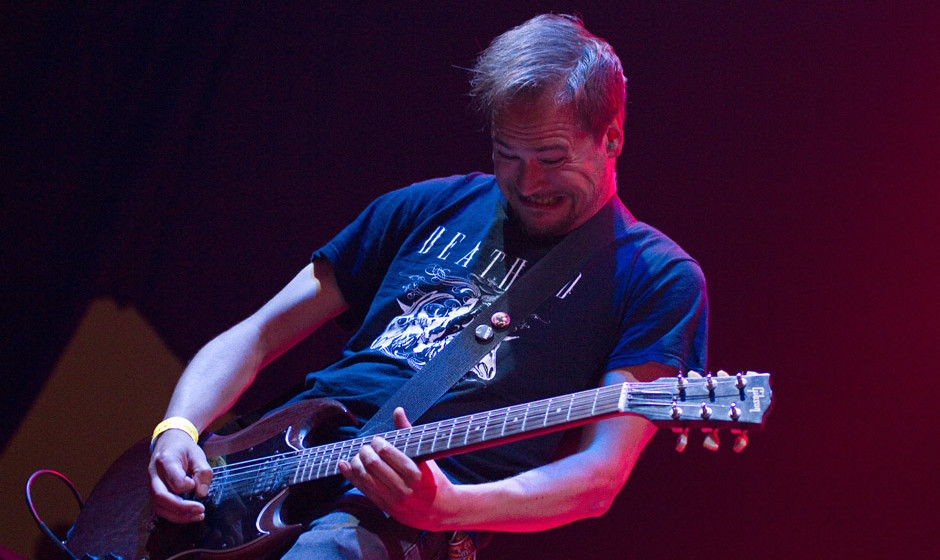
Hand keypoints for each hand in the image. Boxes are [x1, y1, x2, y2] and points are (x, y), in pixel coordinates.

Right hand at [148, 429, 212, 522]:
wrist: (168, 444)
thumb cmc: (184, 449)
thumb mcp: (197, 454)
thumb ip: (202, 471)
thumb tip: (202, 494)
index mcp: (165, 460)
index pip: (173, 479)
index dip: (187, 485)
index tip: (196, 483)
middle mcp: (154, 474)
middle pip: (161, 497)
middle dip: (182, 508)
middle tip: (201, 510)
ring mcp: (152, 486)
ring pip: (159, 507)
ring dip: (179, 516)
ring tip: (198, 516)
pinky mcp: (155, 494)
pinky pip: (161, 509)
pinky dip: (175, 516)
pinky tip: (190, 516)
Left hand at [338, 408, 456, 530]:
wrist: (438, 509)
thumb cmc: (431, 477)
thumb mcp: (424, 456)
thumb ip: (408, 433)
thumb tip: (398, 410)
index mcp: (415, 473)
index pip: (387, 453)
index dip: (377, 443)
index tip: (377, 440)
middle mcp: (403, 488)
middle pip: (373, 464)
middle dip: (365, 451)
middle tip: (366, 447)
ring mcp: (392, 500)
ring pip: (364, 477)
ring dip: (356, 462)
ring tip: (359, 455)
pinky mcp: (384, 506)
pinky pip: (362, 489)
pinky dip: (350, 475)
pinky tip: (344, 464)